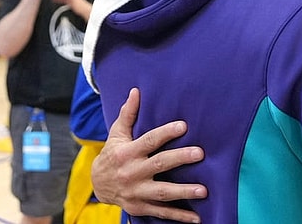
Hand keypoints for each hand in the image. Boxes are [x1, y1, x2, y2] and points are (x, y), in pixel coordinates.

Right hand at [92, 88, 206, 221]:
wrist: (97, 185)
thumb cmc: (112, 155)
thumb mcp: (116, 134)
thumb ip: (128, 114)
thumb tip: (136, 91)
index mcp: (128, 153)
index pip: (149, 141)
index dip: (165, 133)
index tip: (183, 126)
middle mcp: (132, 173)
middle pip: (159, 164)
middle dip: (180, 159)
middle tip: (200, 154)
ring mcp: (136, 192)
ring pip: (162, 192)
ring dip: (183, 192)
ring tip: (203, 190)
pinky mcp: (140, 207)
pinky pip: (161, 212)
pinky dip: (179, 217)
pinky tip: (197, 218)